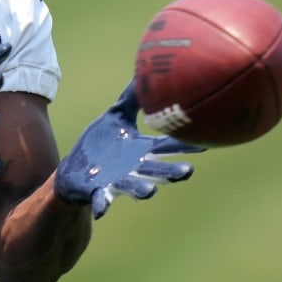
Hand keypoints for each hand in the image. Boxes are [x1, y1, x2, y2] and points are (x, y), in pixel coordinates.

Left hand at [54, 85, 203, 218]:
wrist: (76, 168)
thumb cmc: (100, 143)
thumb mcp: (116, 116)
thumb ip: (131, 97)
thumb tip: (145, 69)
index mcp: (141, 150)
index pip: (166, 147)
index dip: (184, 146)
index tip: (205, 142)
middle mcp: (134, 168)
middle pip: (157, 171)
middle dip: (171, 172)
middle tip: (187, 172)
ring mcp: (117, 181)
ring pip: (133, 186)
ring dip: (142, 189)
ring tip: (150, 192)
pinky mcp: (97, 190)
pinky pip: (102, 199)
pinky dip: (102, 205)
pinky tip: (102, 212)